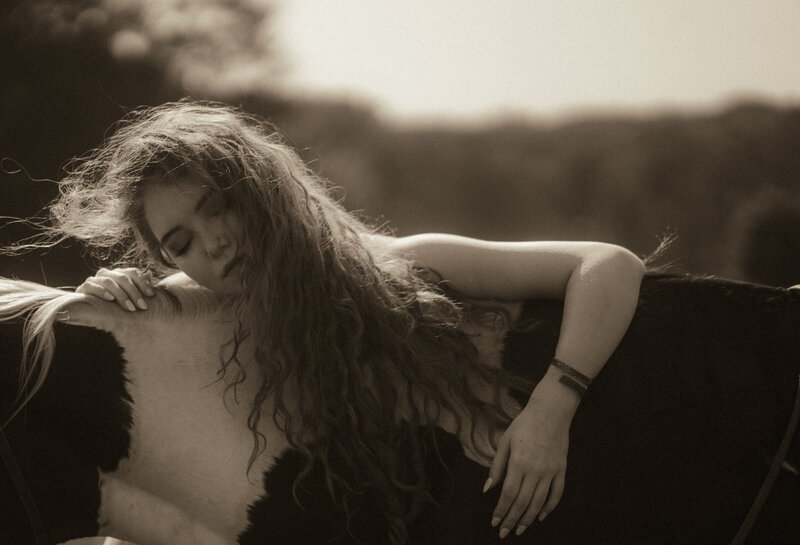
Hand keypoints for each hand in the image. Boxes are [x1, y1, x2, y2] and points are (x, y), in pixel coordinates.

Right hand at [76, 267, 153, 311]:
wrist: (89, 310)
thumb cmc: (113, 305)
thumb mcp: (128, 297)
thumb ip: (139, 286)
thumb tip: (150, 273)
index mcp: (119, 274)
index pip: (133, 272)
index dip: (143, 283)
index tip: (151, 295)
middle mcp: (107, 274)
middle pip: (123, 278)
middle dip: (134, 293)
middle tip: (142, 306)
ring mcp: (94, 279)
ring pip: (109, 282)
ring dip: (121, 295)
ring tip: (130, 307)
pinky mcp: (83, 287)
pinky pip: (92, 286)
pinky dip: (102, 291)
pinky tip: (110, 299)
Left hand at [484, 389, 573, 537]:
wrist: (551, 412)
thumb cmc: (524, 425)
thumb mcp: (505, 441)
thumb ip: (497, 466)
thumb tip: (487, 488)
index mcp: (519, 462)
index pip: (507, 494)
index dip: (501, 511)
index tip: (495, 522)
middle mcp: (535, 470)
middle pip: (522, 502)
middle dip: (512, 520)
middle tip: (504, 533)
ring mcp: (550, 471)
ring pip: (538, 502)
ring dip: (528, 519)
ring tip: (520, 529)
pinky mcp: (561, 470)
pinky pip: (556, 494)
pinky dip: (548, 508)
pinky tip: (540, 516)